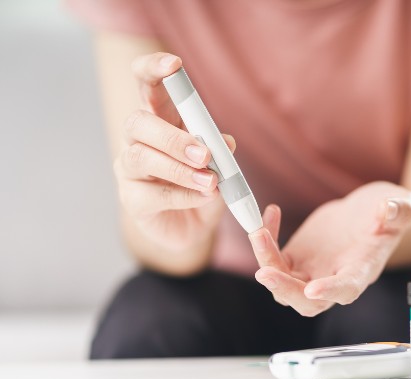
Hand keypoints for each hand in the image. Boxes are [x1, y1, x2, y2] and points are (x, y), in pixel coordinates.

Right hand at [113, 53, 234, 249]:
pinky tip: (204, 197)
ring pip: (141, 158)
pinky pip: (152, 194)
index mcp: (161, 119)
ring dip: (179, 170)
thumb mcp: (219, 163)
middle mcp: (138, 140)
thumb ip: (220, 149)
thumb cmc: (203, 184)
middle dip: (172, 137)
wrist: (193, 227)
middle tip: (204, 154)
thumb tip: (226, 142)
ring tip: (210, 181)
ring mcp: (130, 169)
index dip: (153, 68)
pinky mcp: (132, 200)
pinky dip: (183, 196)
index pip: (147, 83)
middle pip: (137, 122)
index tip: (174, 64)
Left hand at [249, 182, 410, 316]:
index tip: (313, 289)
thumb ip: (399, 211)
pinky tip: (271, 213)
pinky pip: (274, 260)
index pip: (346, 289)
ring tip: (258, 232)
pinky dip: (266, 242)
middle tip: (265, 272)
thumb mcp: (403, 207)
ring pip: (283, 284)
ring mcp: (312, 271)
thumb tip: (387, 210)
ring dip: (266, 263)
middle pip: (306, 301)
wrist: (370, 213)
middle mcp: (334, 278)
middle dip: (284, 290)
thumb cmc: (389, 214)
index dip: (330, 291)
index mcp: (362, 270)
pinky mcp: (296, 259)